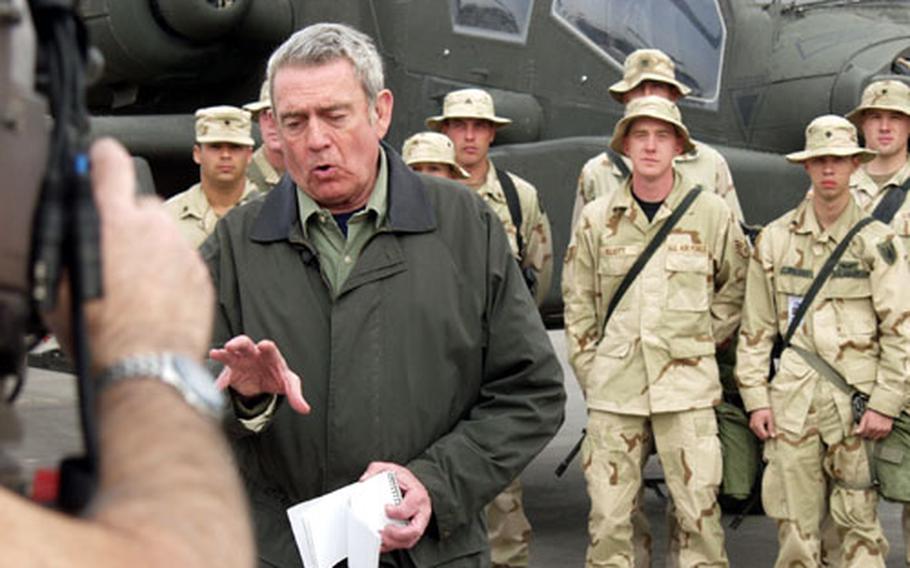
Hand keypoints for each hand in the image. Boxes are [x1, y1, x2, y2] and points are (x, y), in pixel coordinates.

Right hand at [44, 139, 213, 370]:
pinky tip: (157, 299)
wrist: (146, 365)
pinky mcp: (202, 273)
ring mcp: (182, 250)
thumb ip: (71, 240)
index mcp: (113, 221)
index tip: (102, 158)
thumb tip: (74, 226)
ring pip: (166, 235)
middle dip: (130, 223)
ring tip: (138, 286)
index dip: (104, 159)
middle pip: (142, 205)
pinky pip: (184, 260)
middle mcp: (154, 228)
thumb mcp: (61, 282)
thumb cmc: (100, 331)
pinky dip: (172, 272)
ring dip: (153, 249)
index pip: (111, 163)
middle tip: (118, 256)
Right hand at [210, 335, 309, 413]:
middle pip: (246, 344)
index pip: (270, 350)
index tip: (263, 346)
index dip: (266, 348)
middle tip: (232, 346)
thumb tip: (305, 410)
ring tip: (217, 353)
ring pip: (232, 352)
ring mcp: (241, 359)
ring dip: (225, 352)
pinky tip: (212, 357)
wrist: (264, 381)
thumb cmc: (278, 377)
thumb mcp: (289, 385)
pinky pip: (224, 363)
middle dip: (239, 344)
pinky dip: (218, 361)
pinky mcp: (231, 368)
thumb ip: (295, 395)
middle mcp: (254, 354)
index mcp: (271, 356)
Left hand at [360, 462, 431, 552]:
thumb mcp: (391, 469)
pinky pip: (404, 544)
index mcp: (417, 495)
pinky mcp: (412, 532)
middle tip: (384, 531)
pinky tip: (381, 543)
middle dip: (397, 534)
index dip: (398, 511)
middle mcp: (421, 512)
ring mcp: (418, 524)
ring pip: (409, 540)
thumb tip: (364, 480)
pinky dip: (392, 546)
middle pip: (415, 530)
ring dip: (393, 542)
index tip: (386, 508)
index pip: (411, 506)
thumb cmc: (403, 480)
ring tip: (380, 538)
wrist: (413, 487)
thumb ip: (376, 470)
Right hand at [749, 408, 776, 440]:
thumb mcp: (770, 419)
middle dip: (766, 435)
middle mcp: (753, 427)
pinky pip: (756, 432)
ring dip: (763, 433)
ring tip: (767, 427)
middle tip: (770, 429)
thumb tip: (773, 436)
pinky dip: (761, 431)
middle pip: (761, 437)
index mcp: (758, 425)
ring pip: (758, 435)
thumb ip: (771, 428)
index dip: (769, 435)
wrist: (758, 406)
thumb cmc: (765, 411)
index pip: (764, 436)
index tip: (772, 430)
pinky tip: (764, 426)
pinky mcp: (751, 426)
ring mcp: (751, 426)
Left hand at [854, 409, 892, 439]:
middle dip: (866, 435)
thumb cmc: (872, 412)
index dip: (861, 434)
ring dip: (872, 435)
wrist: (883, 408)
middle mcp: (876, 430)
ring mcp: (882, 430)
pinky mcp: (888, 430)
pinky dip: (879, 434)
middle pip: (869, 437)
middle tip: (866, 431)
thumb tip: (856, 433)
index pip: (863, 434)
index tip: (860, 433)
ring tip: (871, 431)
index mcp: (869, 427)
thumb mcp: (865, 417)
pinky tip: (877, 430)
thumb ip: (861, 426)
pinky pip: (882, 436)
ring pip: (875, 437)